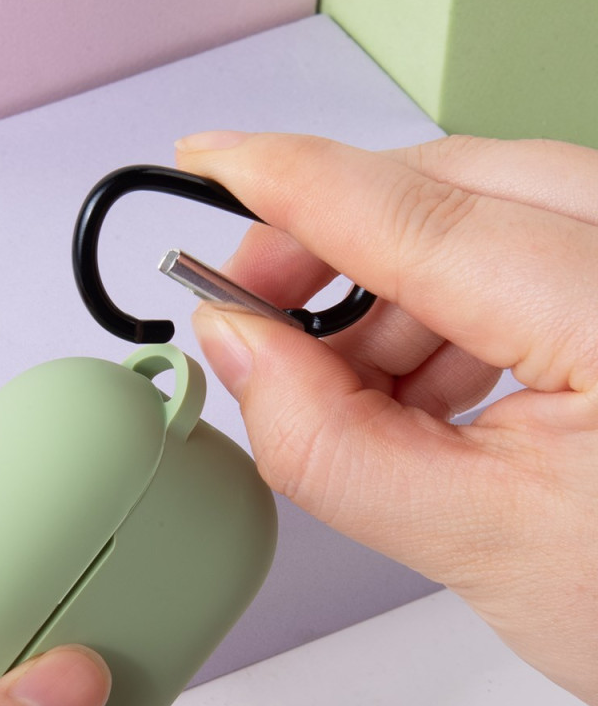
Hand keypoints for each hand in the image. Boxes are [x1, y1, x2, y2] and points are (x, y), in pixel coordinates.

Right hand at [176, 132, 597, 705]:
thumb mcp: (482, 546)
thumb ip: (329, 446)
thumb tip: (239, 348)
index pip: (417, 216)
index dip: (290, 181)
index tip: (208, 160)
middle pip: (440, 190)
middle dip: (326, 245)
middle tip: (259, 307)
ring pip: (462, 217)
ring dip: (378, 294)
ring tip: (352, 388)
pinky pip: (497, 251)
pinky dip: (428, 310)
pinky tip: (415, 383)